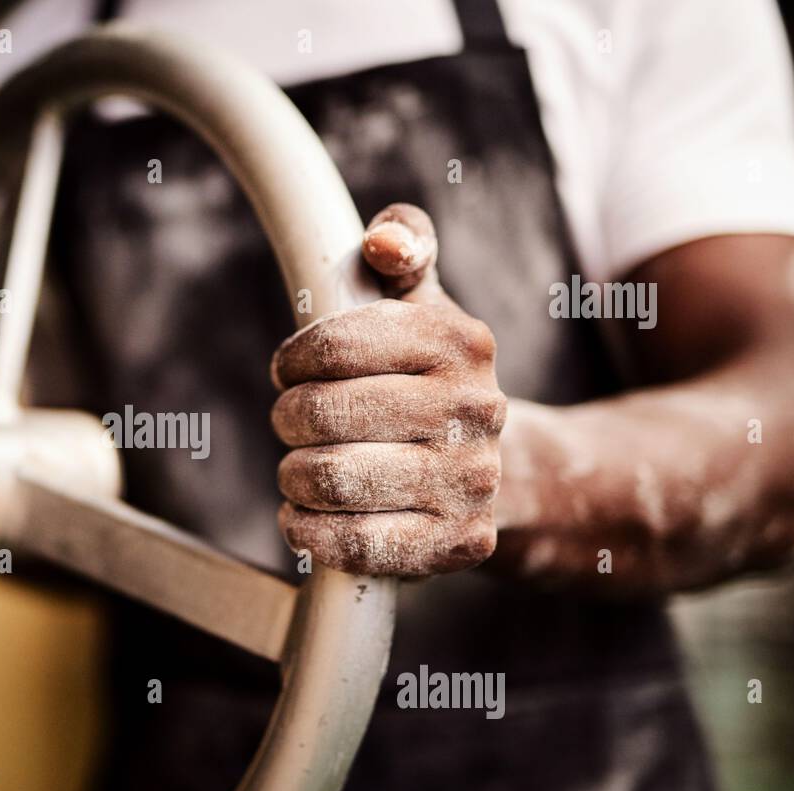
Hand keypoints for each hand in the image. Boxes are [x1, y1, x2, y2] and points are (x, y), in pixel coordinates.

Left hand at [270, 203, 505, 577]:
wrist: (505, 473)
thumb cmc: (431, 379)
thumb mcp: (423, 304)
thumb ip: (402, 245)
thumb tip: (383, 242)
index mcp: (460, 342)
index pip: (333, 347)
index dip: (293, 362)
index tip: (291, 371)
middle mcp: (477, 410)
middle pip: (322, 414)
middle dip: (289, 420)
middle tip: (293, 424)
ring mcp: (471, 482)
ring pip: (330, 480)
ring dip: (295, 476)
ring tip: (301, 470)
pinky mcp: (457, 543)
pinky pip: (352, 544)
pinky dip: (308, 531)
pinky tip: (305, 517)